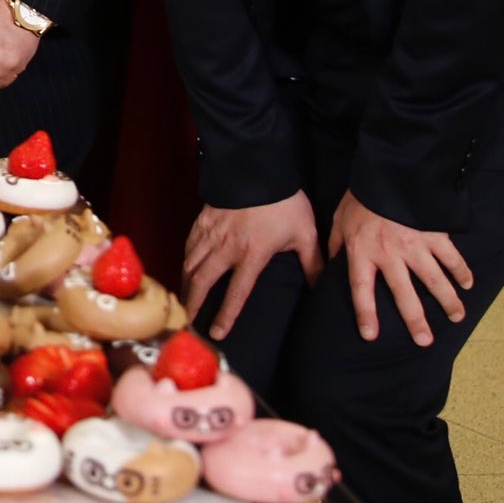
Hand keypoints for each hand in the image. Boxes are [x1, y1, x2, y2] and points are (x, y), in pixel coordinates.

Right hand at [182, 191, 323, 338]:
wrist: (257, 168)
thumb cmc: (284, 202)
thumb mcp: (305, 233)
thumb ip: (312, 263)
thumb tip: (320, 287)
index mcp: (251, 255)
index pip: (236, 293)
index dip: (225, 315)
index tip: (216, 334)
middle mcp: (226, 249)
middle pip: (202, 282)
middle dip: (193, 304)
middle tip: (187, 321)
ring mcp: (210, 234)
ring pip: (190, 265)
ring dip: (186, 285)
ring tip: (183, 301)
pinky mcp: (202, 221)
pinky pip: (188, 246)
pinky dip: (184, 261)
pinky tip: (184, 269)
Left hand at [327, 191, 471, 346]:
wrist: (386, 173)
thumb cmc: (359, 198)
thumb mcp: (338, 220)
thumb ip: (336, 246)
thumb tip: (329, 267)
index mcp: (362, 251)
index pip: (361, 289)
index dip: (366, 313)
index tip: (371, 336)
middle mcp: (389, 254)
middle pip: (403, 294)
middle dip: (415, 320)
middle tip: (425, 341)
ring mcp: (415, 245)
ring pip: (434, 280)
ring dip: (447, 301)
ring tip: (457, 318)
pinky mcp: (434, 234)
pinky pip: (451, 257)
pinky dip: (462, 271)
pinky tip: (468, 285)